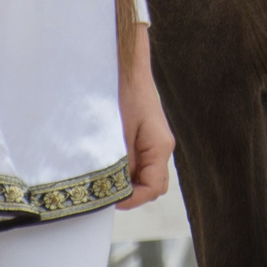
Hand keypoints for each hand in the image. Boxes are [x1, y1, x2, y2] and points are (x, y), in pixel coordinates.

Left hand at [119, 26, 176, 209]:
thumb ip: (120, 164)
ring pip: (147, 175)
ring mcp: (155, 142)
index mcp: (160, 147)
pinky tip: (108, 163)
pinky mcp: (146, 137)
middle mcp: (162, 147)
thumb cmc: (121, 94)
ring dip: (128, 182)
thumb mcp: (117, 134)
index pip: (153, 189)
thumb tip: (117, 191)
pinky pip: (141, 162)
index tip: (109, 200)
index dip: (132, 200)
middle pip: (154, 186)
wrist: (125, 66)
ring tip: (104, 178)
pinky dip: (127, 170)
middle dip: (132, 194)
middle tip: (106, 192)